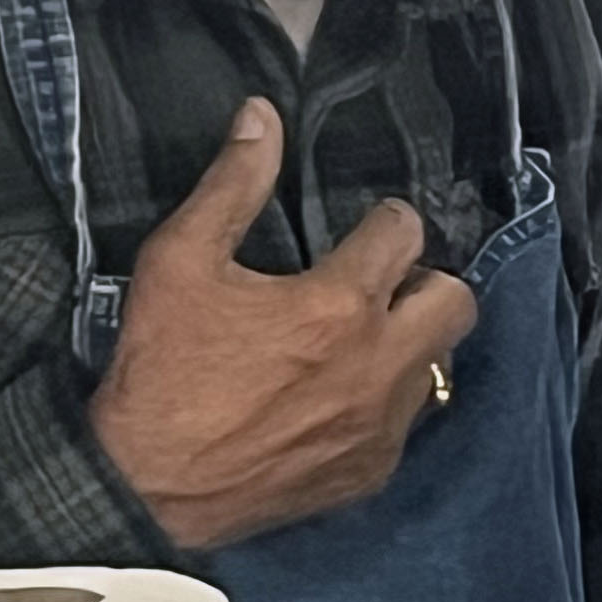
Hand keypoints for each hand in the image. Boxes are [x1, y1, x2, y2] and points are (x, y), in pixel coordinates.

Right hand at [88, 100, 478, 550]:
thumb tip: (261, 115)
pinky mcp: (372, 470)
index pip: (405, 234)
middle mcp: (381, 365)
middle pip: (456, 301)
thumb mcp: (179, 262)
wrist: (145, 485)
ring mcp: (382, 424)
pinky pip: (409, 421)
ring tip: (360, 338)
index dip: (386, 221)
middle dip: (426, 281)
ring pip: (439, 364)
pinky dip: (387, 400)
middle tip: (382, 282)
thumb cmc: (159, 369)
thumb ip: (231, 186)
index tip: (367, 227)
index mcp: (341, 305)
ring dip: (411, 342)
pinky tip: (341, 394)